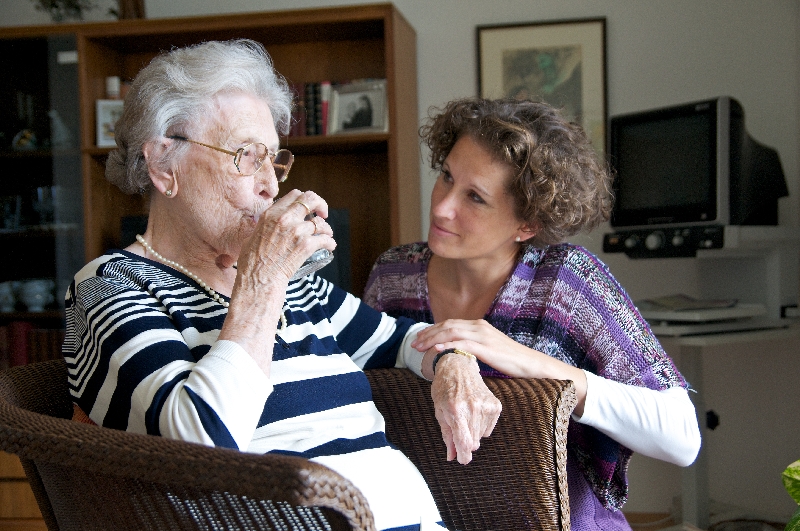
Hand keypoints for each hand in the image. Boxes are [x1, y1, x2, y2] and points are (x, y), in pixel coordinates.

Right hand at [220, 190, 335, 374]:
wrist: (259, 280)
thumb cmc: (252, 263)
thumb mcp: (254, 235)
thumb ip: (266, 225)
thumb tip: (273, 225)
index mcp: (271, 214)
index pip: (294, 194)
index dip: (304, 199)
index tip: (307, 208)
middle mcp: (285, 219)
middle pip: (311, 199)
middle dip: (321, 204)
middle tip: (323, 213)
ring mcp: (297, 231)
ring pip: (320, 222)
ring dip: (326, 228)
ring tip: (327, 235)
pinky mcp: (306, 246)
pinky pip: (326, 239)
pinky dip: (330, 243)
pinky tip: (330, 246)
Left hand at [413, 319, 540, 377]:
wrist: (530, 363)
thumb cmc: (509, 358)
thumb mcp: (487, 348)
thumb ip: (472, 345)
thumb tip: (455, 351)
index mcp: (478, 325)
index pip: (450, 323)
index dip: (433, 330)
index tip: (420, 338)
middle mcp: (478, 326)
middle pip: (447, 326)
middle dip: (428, 334)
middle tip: (414, 343)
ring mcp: (483, 336)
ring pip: (452, 333)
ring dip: (433, 339)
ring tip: (420, 347)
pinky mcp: (487, 348)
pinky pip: (463, 344)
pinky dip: (448, 345)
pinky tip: (436, 350)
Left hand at [430, 351, 500, 463]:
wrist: (459, 368)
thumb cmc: (445, 389)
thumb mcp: (440, 412)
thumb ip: (447, 436)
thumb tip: (451, 457)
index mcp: (455, 410)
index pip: (464, 442)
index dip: (464, 456)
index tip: (462, 460)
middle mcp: (472, 408)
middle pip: (473, 442)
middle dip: (465, 442)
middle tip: (458, 430)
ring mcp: (486, 406)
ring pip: (481, 437)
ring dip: (473, 433)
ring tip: (465, 416)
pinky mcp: (496, 405)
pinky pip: (489, 429)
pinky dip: (481, 426)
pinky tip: (475, 412)